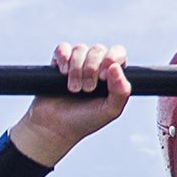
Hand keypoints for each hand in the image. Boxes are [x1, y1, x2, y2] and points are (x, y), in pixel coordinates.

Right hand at [9, 43, 130, 165]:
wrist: (55, 128)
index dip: (112, 58)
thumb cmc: (85, 120)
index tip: (103, 76)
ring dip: (76, 69)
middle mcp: (96, 66)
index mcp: (112, 75)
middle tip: (87, 89)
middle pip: (97, 50)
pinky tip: (62, 72)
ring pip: (80, 49)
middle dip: (91, 69)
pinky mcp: (59, 63)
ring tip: (74, 89)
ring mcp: (77, 63)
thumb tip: (116, 67)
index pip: (118, 52)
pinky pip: (62, 48)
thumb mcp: (110, 111)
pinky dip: (63, 57)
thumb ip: (121, 92)